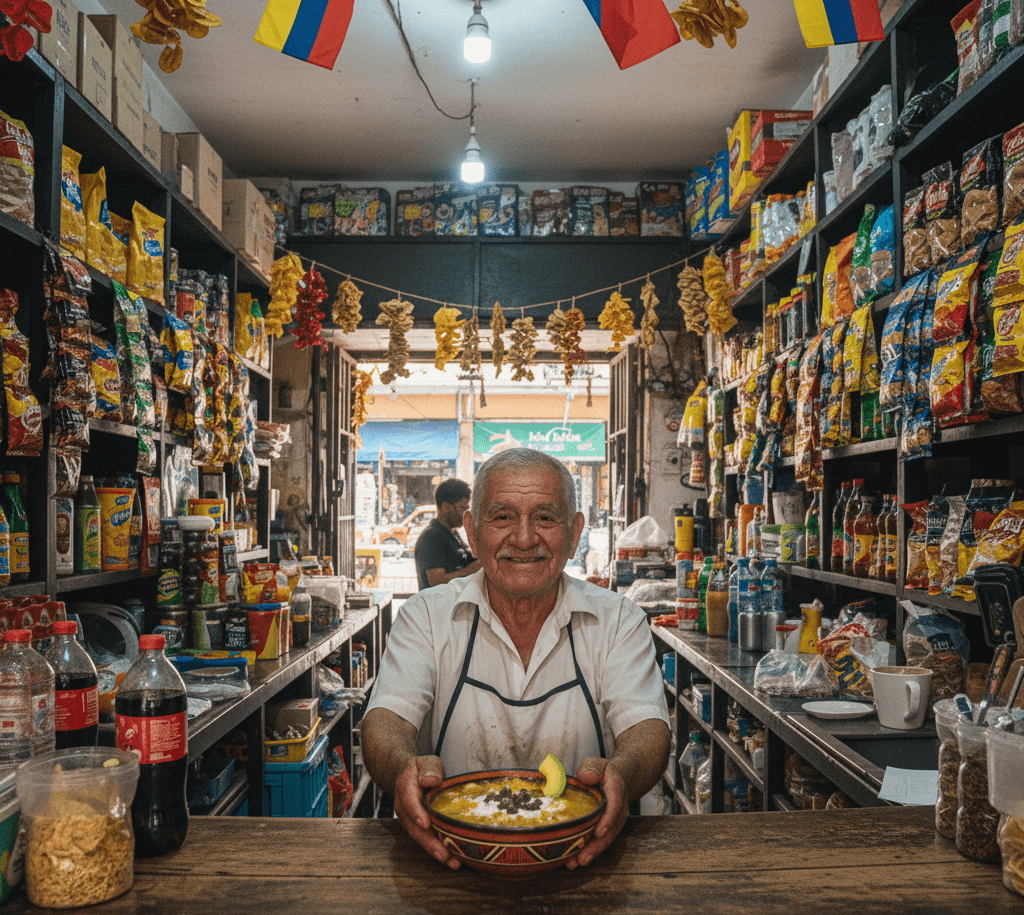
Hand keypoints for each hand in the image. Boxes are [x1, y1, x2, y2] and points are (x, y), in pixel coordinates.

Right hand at [393, 755, 460, 870]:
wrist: (408, 776)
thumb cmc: (421, 769)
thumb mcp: (427, 762)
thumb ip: (429, 769)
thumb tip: (430, 780)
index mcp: (405, 787)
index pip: (409, 801)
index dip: (417, 813)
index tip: (426, 824)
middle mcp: (404, 807)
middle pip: (414, 827)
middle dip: (429, 842)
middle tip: (445, 855)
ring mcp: (409, 819)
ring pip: (420, 837)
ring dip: (435, 851)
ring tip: (453, 862)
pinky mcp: (416, 827)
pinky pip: (426, 839)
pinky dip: (437, 850)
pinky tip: (452, 859)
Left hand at [565, 756, 627, 869]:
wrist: (621, 778)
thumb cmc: (604, 771)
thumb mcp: (596, 764)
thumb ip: (591, 767)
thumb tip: (587, 776)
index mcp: (616, 789)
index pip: (615, 805)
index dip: (608, 819)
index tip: (599, 832)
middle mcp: (619, 808)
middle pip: (610, 829)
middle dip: (596, 845)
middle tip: (581, 858)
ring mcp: (615, 820)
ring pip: (606, 838)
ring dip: (592, 852)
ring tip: (575, 863)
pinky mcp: (608, 827)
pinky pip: (601, 840)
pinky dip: (590, 850)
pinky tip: (575, 860)